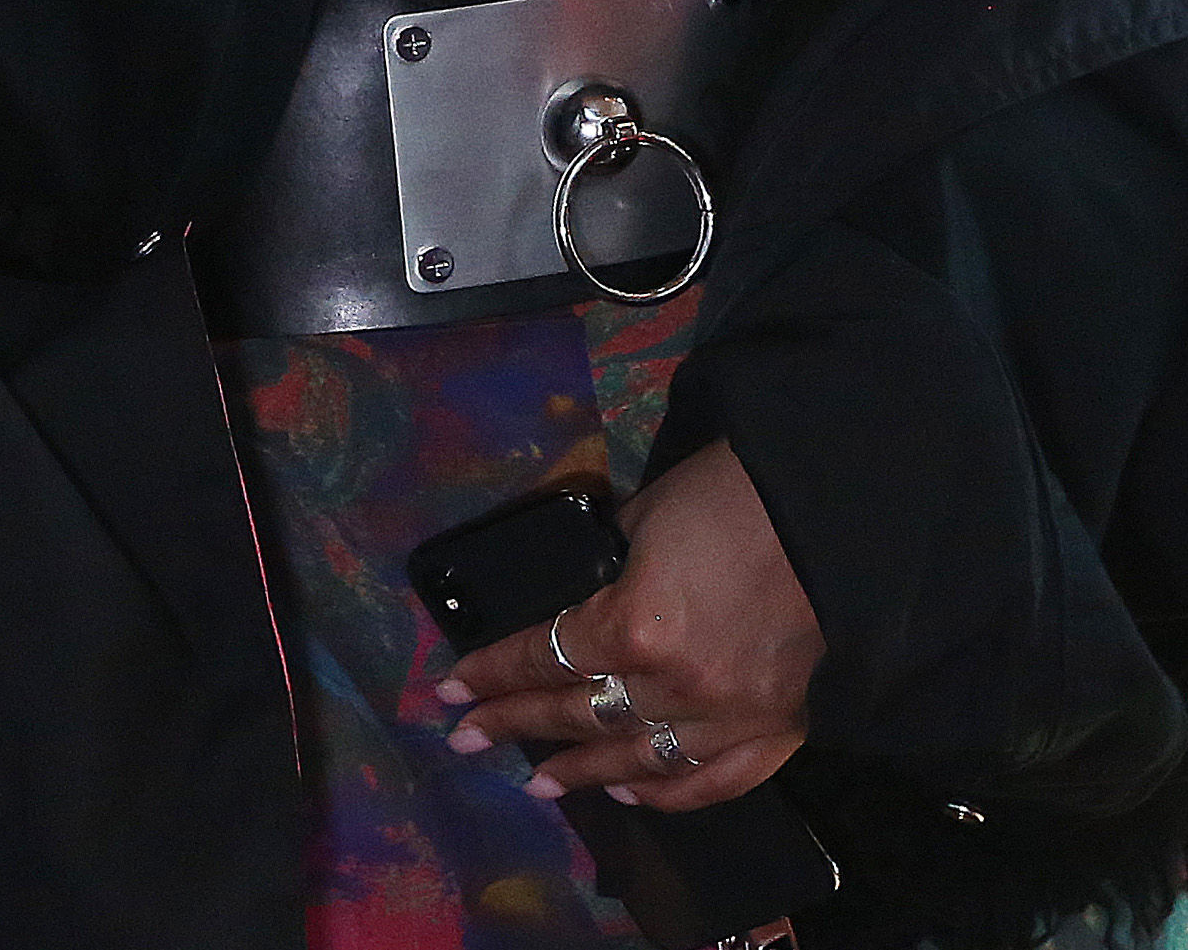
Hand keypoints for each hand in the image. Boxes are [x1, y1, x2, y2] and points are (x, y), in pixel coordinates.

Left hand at [438, 443, 821, 811]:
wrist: (838, 514)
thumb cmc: (732, 494)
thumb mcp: (646, 514)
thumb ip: (610, 565)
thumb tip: (588, 595)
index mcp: (636, 624)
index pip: (546, 656)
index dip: (493, 673)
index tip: (451, 692)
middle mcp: (676, 685)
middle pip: (579, 713)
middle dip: (516, 725)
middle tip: (467, 742)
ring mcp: (730, 718)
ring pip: (639, 759)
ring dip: (583, 773)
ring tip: (538, 785)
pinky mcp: (779, 732)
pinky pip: (714, 781)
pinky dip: (668, 793)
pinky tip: (630, 794)